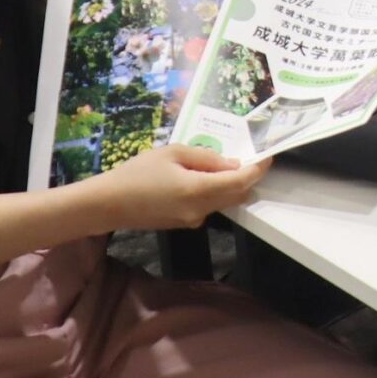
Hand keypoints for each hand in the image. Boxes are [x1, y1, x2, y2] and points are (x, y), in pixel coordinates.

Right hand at [89, 143, 270, 232]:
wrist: (108, 204)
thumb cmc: (138, 172)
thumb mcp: (173, 153)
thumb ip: (206, 158)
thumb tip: (233, 164)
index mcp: (200, 190)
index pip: (241, 181)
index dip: (258, 169)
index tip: (268, 155)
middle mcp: (201, 210)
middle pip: (237, 194)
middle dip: (249, 177)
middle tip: (252, 157)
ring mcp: (193, 220)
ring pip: (224, 201)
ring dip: (231, 185)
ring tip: (226, 164)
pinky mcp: (184, 224)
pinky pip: (209, 206)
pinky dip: (215, 192)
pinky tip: (204, 177)